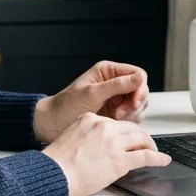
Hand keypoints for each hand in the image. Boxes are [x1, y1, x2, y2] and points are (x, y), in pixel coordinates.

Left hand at [33, 61, 150, 142]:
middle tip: (120, 114)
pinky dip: (128, 122)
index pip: (138, 74)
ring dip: (131, 114)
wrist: (53, 124)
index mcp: (108, 72)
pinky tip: (114, 123)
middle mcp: (115, 83)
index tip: (133, 102)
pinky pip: (133, 116)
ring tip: (114, 119)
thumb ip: (116, 85)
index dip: (140, 88)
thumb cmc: (66, 106)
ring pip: (139, 104)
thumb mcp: (91, 94)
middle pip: (141, 90)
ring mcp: (116, 99)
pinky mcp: (116, 113)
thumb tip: (139, 78)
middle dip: (134, 104)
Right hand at [41, 113, 171, 195]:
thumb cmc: (57, 162)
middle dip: (140, 137)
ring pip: (141, 139)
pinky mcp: (120, 160)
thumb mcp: (71, 137)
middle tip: (145, 144)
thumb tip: (98, 145)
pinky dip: (157, 158)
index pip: (115, 123)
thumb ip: (87, 136)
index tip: (126, 138)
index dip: (123, 132)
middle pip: (131, 128)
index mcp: (90, 119)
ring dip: (150, 145)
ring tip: (154, 152)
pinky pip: (145, 156)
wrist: (54, 173)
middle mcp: (104, 127)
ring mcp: (113, 143)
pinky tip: (162, 160)